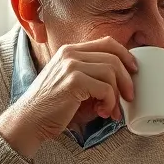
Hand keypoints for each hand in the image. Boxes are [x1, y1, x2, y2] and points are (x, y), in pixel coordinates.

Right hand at [0, 38, 137, 157]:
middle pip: (114, 57)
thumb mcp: (76, 84)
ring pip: (112, 72)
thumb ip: (95, 76)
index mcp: (71, 51)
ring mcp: (71, 65)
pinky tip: (102, 112)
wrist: (29, 121)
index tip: (134, 71)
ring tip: (111, 110)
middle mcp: (70, 54)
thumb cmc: (55, 107)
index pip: (107, 42)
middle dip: (127, 79)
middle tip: (129, 97)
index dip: (126, 55)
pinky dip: (109, 102)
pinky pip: (106, 88)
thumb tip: (126, 80)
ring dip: (117, 95)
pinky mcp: (73, 81)